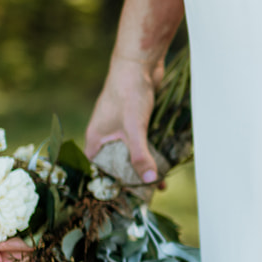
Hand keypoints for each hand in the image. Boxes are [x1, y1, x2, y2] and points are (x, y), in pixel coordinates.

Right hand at [84, 52, 165, 187]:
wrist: (139, 61)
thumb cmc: (129, 92)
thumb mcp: (134, 128)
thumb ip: (140, 155)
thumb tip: (151, 180)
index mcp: (96, 139)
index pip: (98, 170)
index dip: (111, 185)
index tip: (128, 201)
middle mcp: (105, 135)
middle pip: (116, 165)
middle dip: (132, 179)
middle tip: (150, 195)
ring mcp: (120, 128)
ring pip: (130, 154)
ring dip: (144, 167)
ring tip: (162, 183)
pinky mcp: (134, 121)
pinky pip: (140, 143)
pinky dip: (150, 153)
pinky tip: (164, 162)